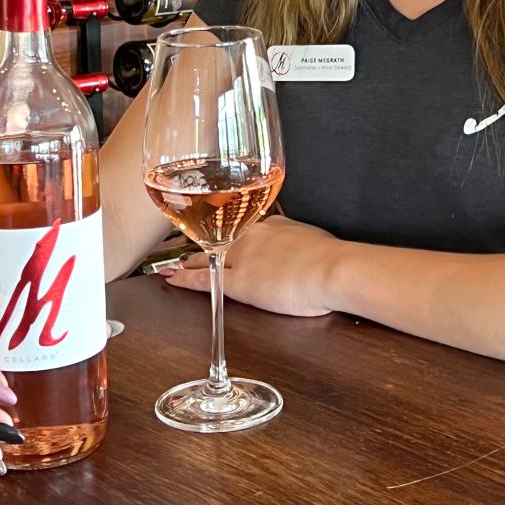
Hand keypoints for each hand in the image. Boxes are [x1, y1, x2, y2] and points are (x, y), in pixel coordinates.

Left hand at [160, 215, 337, 317]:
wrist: (332, 269)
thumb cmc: (332, 257)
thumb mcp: (314, 239)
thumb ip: (300, 241)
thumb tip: (303, 249)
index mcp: (272, 224)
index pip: (241, 226)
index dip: (226, 232)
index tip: (219, 235)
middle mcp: (251, 234)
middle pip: (218, 238)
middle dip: (201, 242)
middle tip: (187, 248)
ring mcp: (242, 256)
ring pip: (206, 256)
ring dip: (189, 259)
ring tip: (174, 264)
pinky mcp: (238, 280)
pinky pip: (205, 278)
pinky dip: (185, 278)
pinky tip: (172, 278)